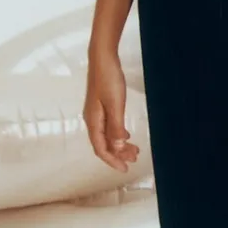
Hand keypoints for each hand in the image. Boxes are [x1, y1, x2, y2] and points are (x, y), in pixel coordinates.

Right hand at [84, 51, 139, 171]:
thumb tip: (117, 146)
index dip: (112, 160)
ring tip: (134, 149)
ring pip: (107, 135)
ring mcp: (96, 112)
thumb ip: (116, 126)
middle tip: (134, 159)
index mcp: (93, 121)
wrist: (103, 58)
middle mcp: (92, 119)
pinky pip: (108, 126)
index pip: (100, 148)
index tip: (124, 169)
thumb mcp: (116, 104)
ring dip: (120, 144)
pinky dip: (118, 133)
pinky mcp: (101, 105)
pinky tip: (126, 134)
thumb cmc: (108, 79)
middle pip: (104, 143)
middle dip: (119, 154)